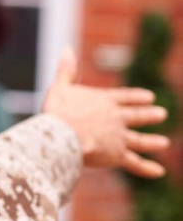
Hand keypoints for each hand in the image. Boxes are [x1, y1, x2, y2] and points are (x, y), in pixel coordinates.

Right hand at [43, 49, 169, 177]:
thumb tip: (66, 49)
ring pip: (140, 140)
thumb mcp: (60, 87)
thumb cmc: (57, 111)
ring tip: (163, 143)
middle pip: (137, 116)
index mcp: (104, 101)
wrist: (61, 135)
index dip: (137, 98)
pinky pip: (134, 163)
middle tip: (161, 114)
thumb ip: (66, 70)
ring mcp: (119, 137)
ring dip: (152, 141)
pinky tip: (159, 172)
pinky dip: (146, 168)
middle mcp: (116, 118)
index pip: (125, 97)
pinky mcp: (117, 155)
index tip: (149, 97)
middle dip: (149, 115)